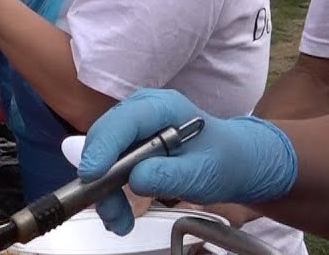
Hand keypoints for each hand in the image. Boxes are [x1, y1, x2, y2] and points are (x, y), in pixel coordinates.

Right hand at [79, 89, 297, 236]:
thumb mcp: (202, 172)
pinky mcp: (129, 143)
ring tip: (119, 220)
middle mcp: (141, 111)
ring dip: (105, 190)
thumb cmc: (224, 160)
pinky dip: (111, 190)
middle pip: (105, 138)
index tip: (92, 175)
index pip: (123, 122)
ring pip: (103, 155)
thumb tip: (135, 180)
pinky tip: (121, 212)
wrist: (235, 161)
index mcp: (161, 107)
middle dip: (100, 176)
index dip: (103, 147)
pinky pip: (110, 165)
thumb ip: (169, 175)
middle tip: (108, 210)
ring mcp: (133, 126)